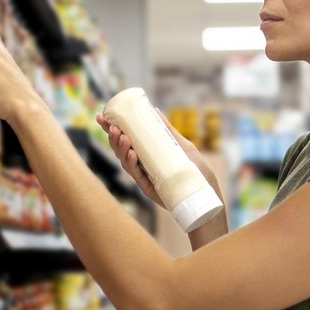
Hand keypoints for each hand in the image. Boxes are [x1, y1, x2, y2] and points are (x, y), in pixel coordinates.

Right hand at [95, 109, 219, 206]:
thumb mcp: (184, 146)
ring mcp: (145, 176)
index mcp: (148, 153)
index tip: (102, 116)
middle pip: (121, 149)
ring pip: (125, 161)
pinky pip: (136, 174)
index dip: (112, 128)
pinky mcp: (149, 188)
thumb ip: (169, 131)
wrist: (206, 197)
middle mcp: (143, 165)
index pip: (126, 139)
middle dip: (113, 137)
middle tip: (110, 126)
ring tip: (122, 136)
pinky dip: (132, 163)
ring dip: (121, 148)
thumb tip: (155, 111)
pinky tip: (131, 153)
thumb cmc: (197, 173)